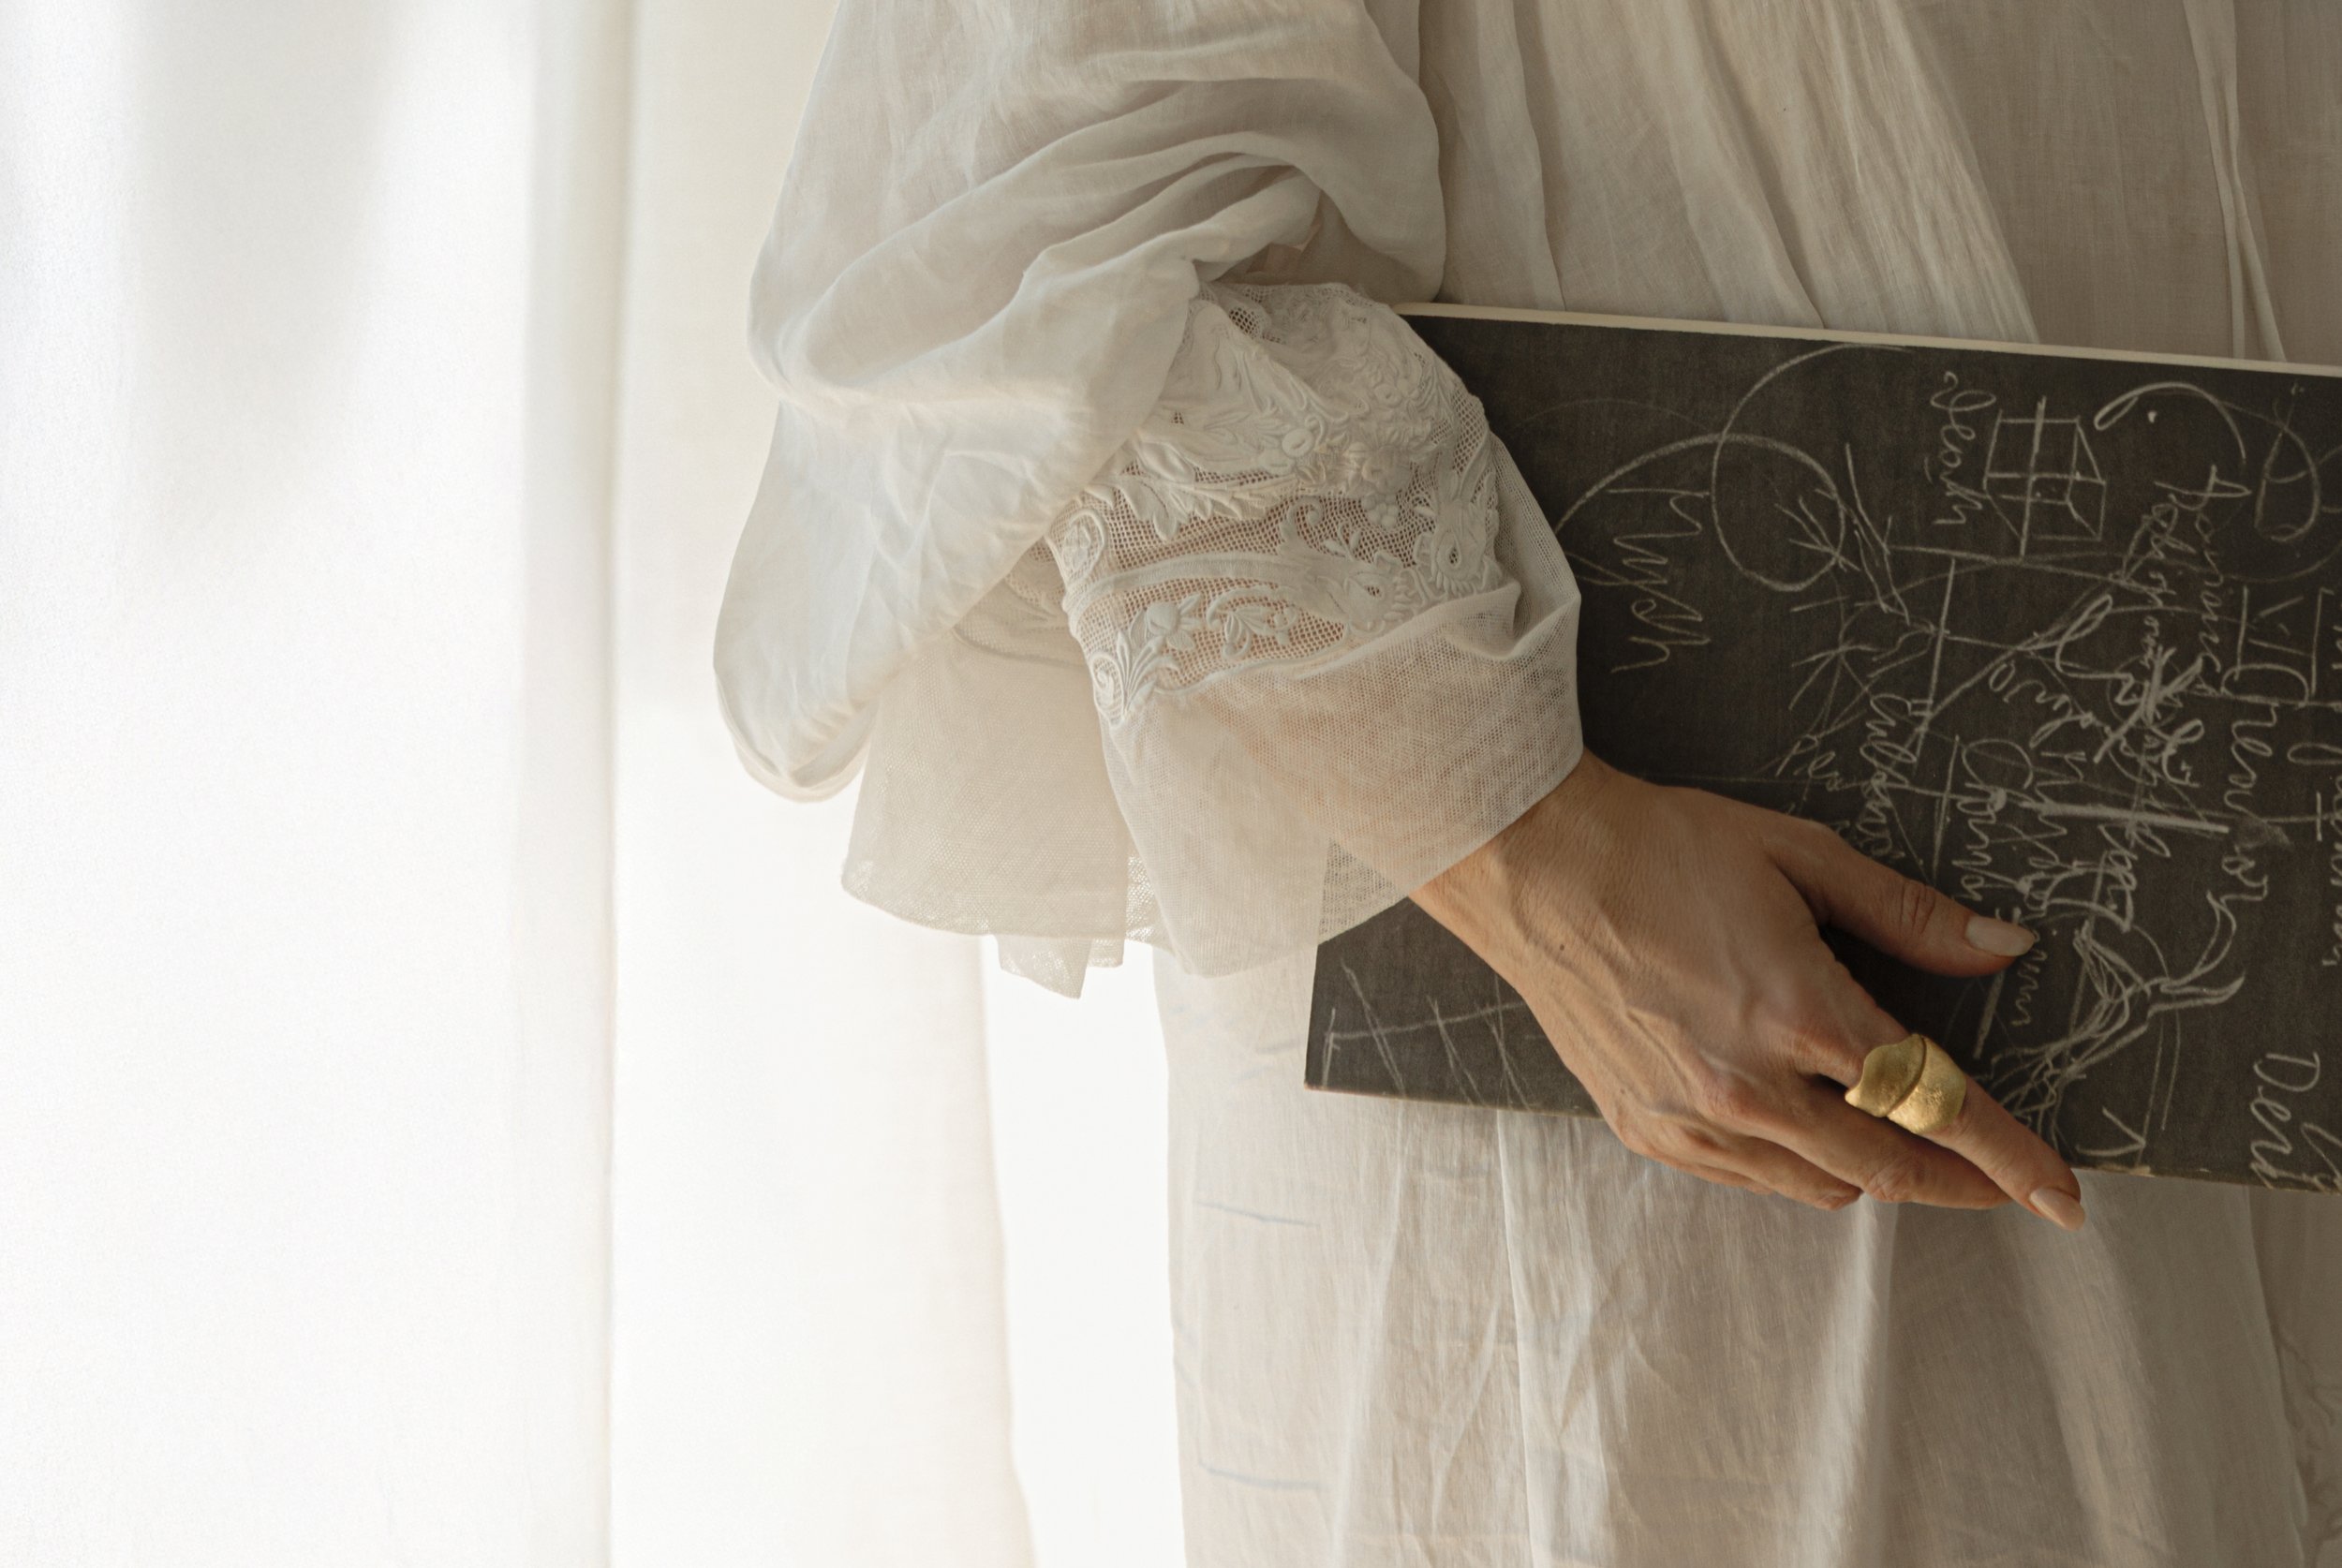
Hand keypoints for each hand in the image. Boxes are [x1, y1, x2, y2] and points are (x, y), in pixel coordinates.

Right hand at [1411, 752, 2086, 1227]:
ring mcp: (1692, 1115)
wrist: (1532, 864)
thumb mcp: (1800, 856)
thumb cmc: (1659, 847)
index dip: (2011, 1157)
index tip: (2061, 1194)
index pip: (1936, 1104)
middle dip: (1960, 1181)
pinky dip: (1791, 1164)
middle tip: (1999, 1179)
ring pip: (1819, 1185)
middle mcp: (1749, 1083)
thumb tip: (2001, 948)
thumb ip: (1908, 915)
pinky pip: (1747, 1177)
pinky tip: (1796, 1123)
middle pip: (1889, 1167)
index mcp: (1799, 1011)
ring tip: (1887, 1131)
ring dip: (1873, 1169)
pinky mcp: (1646, 1126)